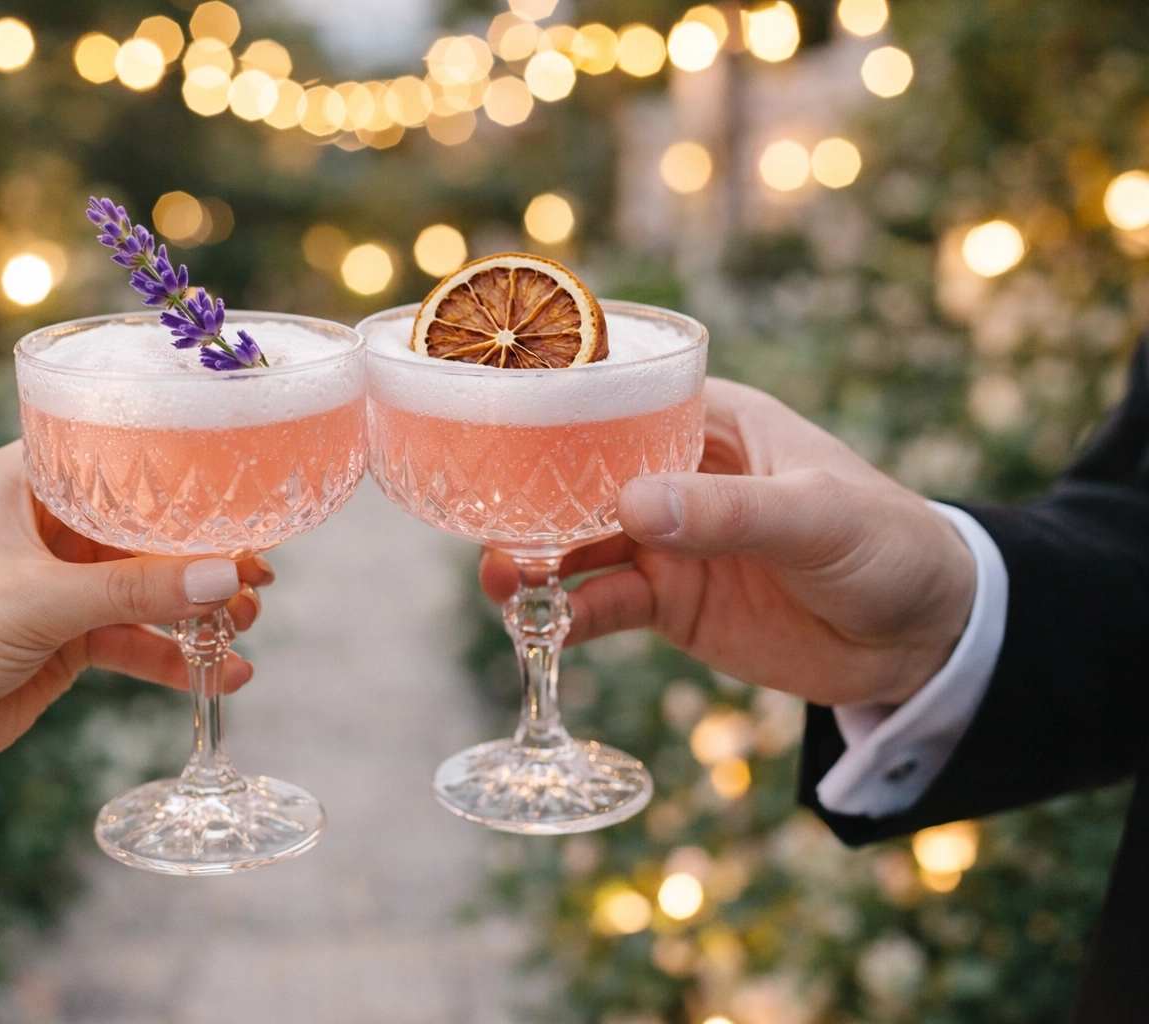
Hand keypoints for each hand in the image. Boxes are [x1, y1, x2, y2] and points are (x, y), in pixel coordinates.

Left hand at [0, 441, 272, 767]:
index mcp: (26, 481)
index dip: (183, 480)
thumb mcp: (40, 601)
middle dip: (204, 554)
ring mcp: (61, 582)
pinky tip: (224, 673)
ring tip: (244, 626)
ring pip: (150, 587)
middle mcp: (48, 524)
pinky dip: (176, 656)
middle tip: (259, 574)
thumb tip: (225, 578)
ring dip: (198, 608)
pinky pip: (138, 638)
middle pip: (146, 529)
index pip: (121, 461)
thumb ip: (136, 592)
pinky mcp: (68, 636)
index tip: (243, 499)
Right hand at [480, 379, 975, 708]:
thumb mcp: (814, 517)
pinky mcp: (667, 601)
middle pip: (579, 478)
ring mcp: (665, 541)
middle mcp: (673, 476)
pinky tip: (537, 627)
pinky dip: (566, 616)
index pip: (617, 403)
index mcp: (707, 423)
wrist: (923, 636)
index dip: (556, 413)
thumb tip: (632, 508)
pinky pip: (602, 605)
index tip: (498, 428)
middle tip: (484, 520)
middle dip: (529, 498)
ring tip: (499, 579)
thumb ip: (726, 514)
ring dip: (535, 561)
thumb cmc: (886, 542)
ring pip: (579, 545)